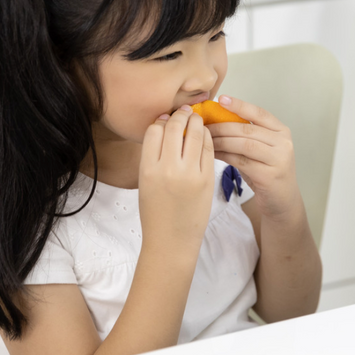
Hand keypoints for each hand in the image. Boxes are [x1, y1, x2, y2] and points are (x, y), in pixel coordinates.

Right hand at [138, 106, 214, 252]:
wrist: (171, 241)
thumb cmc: (156, 213)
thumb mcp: (145, 183)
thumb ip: (153, 157)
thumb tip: (164, 127)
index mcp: (147, 169)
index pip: (154, 131)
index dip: (161, 121)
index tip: (166, 119)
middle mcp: (168, 169)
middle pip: (175, 128)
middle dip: (180, 116)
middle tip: (184, 113)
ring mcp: (189, 174)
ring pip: (195, 134)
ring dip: (196, 123)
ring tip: (196, 120)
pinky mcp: (207, 179)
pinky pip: (208, 149)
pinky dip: (207, 138)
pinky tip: (205, 136)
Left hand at [206, 95, 303, 222]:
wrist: (281, 201)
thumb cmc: (267, 172)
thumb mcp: (261, 149)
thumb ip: (246, 135)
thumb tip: (216, 119)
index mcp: (281, 131)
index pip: (259, 113)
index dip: (239, 105)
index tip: (220, 99)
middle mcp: (283, 143)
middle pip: (247, 129)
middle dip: (222, 126)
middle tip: (202, 125)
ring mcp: (278, 159)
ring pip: (243, 144)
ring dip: (220, 141)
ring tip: (204, 139)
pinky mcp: (269, 175)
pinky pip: (241, 161)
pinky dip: (224, 156)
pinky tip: (212, 154)